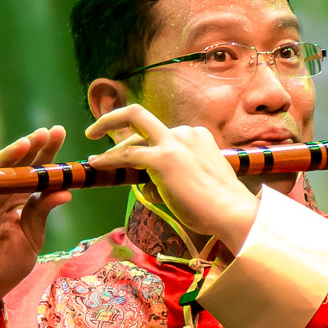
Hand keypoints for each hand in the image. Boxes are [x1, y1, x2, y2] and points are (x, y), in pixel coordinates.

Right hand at [0, 126, 69, 327]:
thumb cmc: (7, 263)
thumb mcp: (33, 235)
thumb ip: (42, 211)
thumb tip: (66, 192)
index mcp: (13, 197)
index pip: (30, 170)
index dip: (44, 153)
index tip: (59, 133)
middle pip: (14, 166)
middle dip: (30, 148)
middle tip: (47, 132)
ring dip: (10, 158)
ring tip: (28, 143)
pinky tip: (1, 173)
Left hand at [84, 105, 258, 250]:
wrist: (232, 212)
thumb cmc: (217, 206)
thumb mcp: (197, 180)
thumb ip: (173, 174)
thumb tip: (145, 181)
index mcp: (197, 135)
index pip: (161, 132)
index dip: (140, 142)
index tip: (128, 149)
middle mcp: (184, 132)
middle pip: (139, 115)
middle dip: (112, 119)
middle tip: (95, 131)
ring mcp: (174, 143)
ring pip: (131, 135)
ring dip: (109, 146)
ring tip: (95, 159)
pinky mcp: (163, 159)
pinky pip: (128, 155)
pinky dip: (109, 159)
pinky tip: (97, 163)